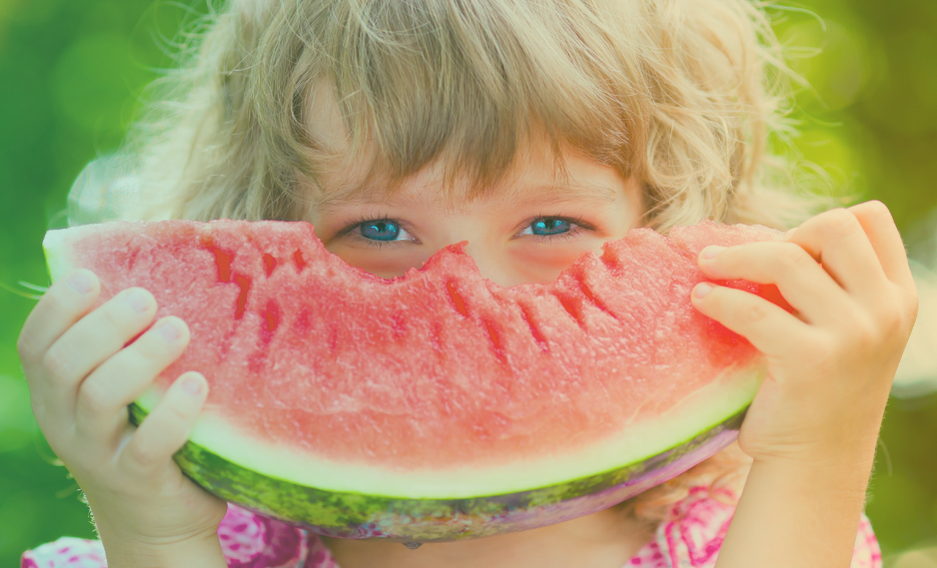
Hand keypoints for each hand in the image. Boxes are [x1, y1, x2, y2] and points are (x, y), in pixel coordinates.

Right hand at [16, 269, 226, 551]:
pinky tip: (197, 384)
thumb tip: (158, 265)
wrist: (155, 515)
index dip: (56, 307)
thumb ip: (124, 342)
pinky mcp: (136, 479)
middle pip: (64, 364)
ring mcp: (96, 453)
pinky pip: (147, 445)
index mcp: (55, 391)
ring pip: (99, 397)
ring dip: (139, 358)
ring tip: (178, 330)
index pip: (35, 344)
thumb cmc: (143, 428)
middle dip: (103, 325)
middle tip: (147, 299)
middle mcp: (64, 421)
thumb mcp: (121, 387)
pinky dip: (173, 412)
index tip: (92, 277)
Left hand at [691, 202, 917, 469]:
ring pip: (787, 258)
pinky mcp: (811, 361)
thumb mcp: (847, 330)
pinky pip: (752, 308)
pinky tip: (700, 300)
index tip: (789, 252)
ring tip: (706, 265)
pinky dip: (717, 297)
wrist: (816, 461)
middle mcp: (885, 311)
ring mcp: (853, 335)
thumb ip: (833, 285)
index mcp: (898, 297)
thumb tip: (768, 236)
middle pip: (833, 225)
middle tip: (749, 262)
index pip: (870, 218)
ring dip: (734, 256)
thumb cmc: (819, 388)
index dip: (821, 225)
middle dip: (783, 234)